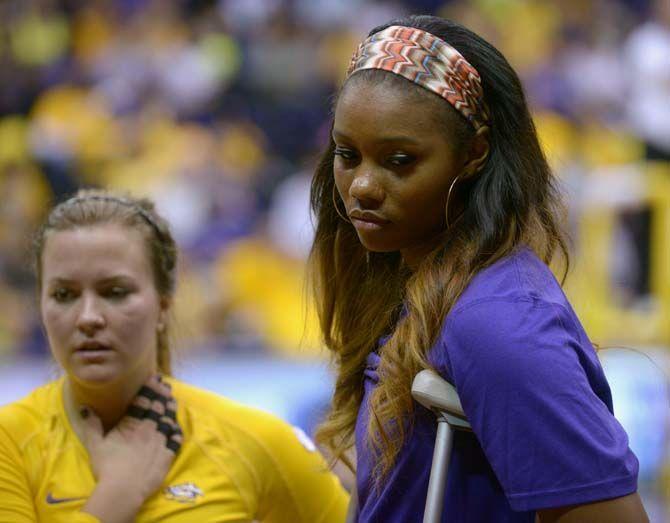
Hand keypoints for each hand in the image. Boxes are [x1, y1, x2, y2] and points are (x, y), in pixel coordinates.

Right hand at [81, 375, 181, 521]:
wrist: (123, 490)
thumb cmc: (107, 467)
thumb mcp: (95, 445)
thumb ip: (92, 425)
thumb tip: (85, 407)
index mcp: (132, 424)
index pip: (143, 401)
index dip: (149, 388)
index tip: (154, 377)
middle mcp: (149, 429)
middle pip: (158, 408)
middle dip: (162, 394)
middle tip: (165, 384)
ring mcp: (160, 442)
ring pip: (168, 420)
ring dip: (171, 408)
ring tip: (172, 399)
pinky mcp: (167, 456)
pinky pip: (175, 440)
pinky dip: (176, 431)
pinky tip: (177, 426)